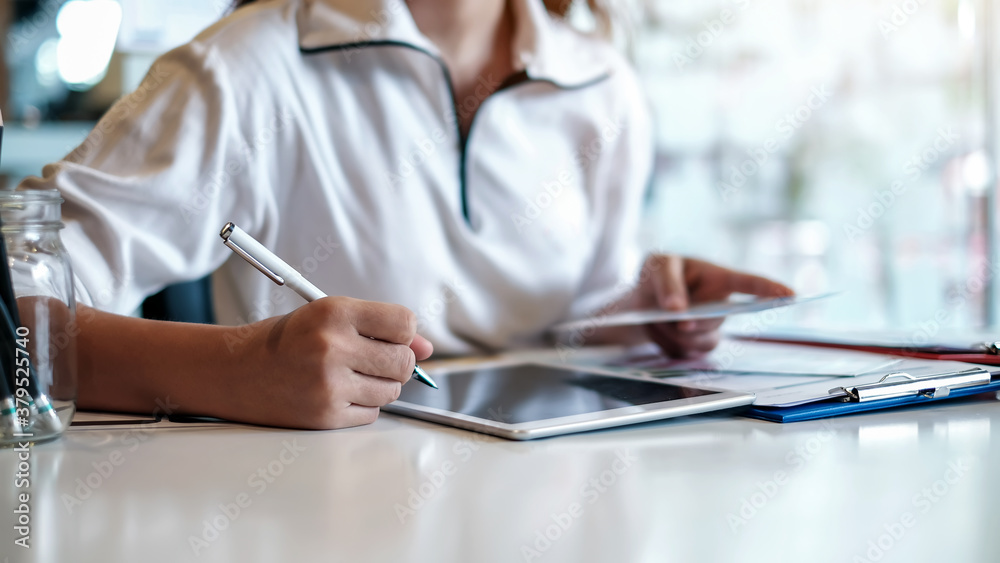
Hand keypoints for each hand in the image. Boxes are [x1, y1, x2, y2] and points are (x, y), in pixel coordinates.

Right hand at [235, 297, 432, 429]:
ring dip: (380, 385)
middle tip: (372, 359)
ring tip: (350, 375)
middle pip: (404, 361)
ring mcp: (329, 384)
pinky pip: (372, 413)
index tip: (391, 336)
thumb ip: (380, 328)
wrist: (234, 372)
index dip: (403, 332)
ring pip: (391, 390)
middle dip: (397, 362)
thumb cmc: (284, 341)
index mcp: (333, 313)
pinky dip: (362, 405)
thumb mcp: (328, 318)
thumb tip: (427, 347)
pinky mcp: (325, 415)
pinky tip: (336, 393)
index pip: (403, 323)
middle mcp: (332, 347)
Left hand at [635, 255, 792, 357]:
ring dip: (678, 334)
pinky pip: (692, 352)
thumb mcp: (657, 265)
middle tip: (668, 315)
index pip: (748, 284)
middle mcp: (721, 302)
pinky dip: (671, 343)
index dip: (770, 290)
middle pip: (718, 319)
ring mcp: (713, 326)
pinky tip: (662, 330)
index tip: (790, 295)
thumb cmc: (655, 275)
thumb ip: (667, 283)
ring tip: (659, 318)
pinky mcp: (700, 344)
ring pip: (706, 339)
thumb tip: (678, 309)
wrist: (640, 302)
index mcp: (717, 277)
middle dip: (693, 320)